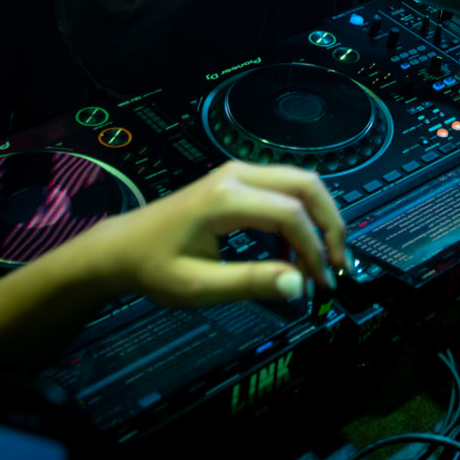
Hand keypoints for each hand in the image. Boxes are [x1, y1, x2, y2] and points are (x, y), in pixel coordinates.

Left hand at [90, 161, 345, 303]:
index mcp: (226, 198)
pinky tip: (292, 252)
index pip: (290, 214)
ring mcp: (238, 172)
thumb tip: (299, 285)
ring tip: (319, 263)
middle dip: (330, 224)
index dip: (314, 249)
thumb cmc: (155, 267)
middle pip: (306, 184)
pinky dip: (300, 216)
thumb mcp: (199, 286)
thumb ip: (250, 283)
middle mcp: (238, 174)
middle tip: (337, 266)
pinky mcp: (238, 180)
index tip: (321, 284)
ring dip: (318, 219)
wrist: (122, 247)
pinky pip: (283, 189)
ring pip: (299, 182)